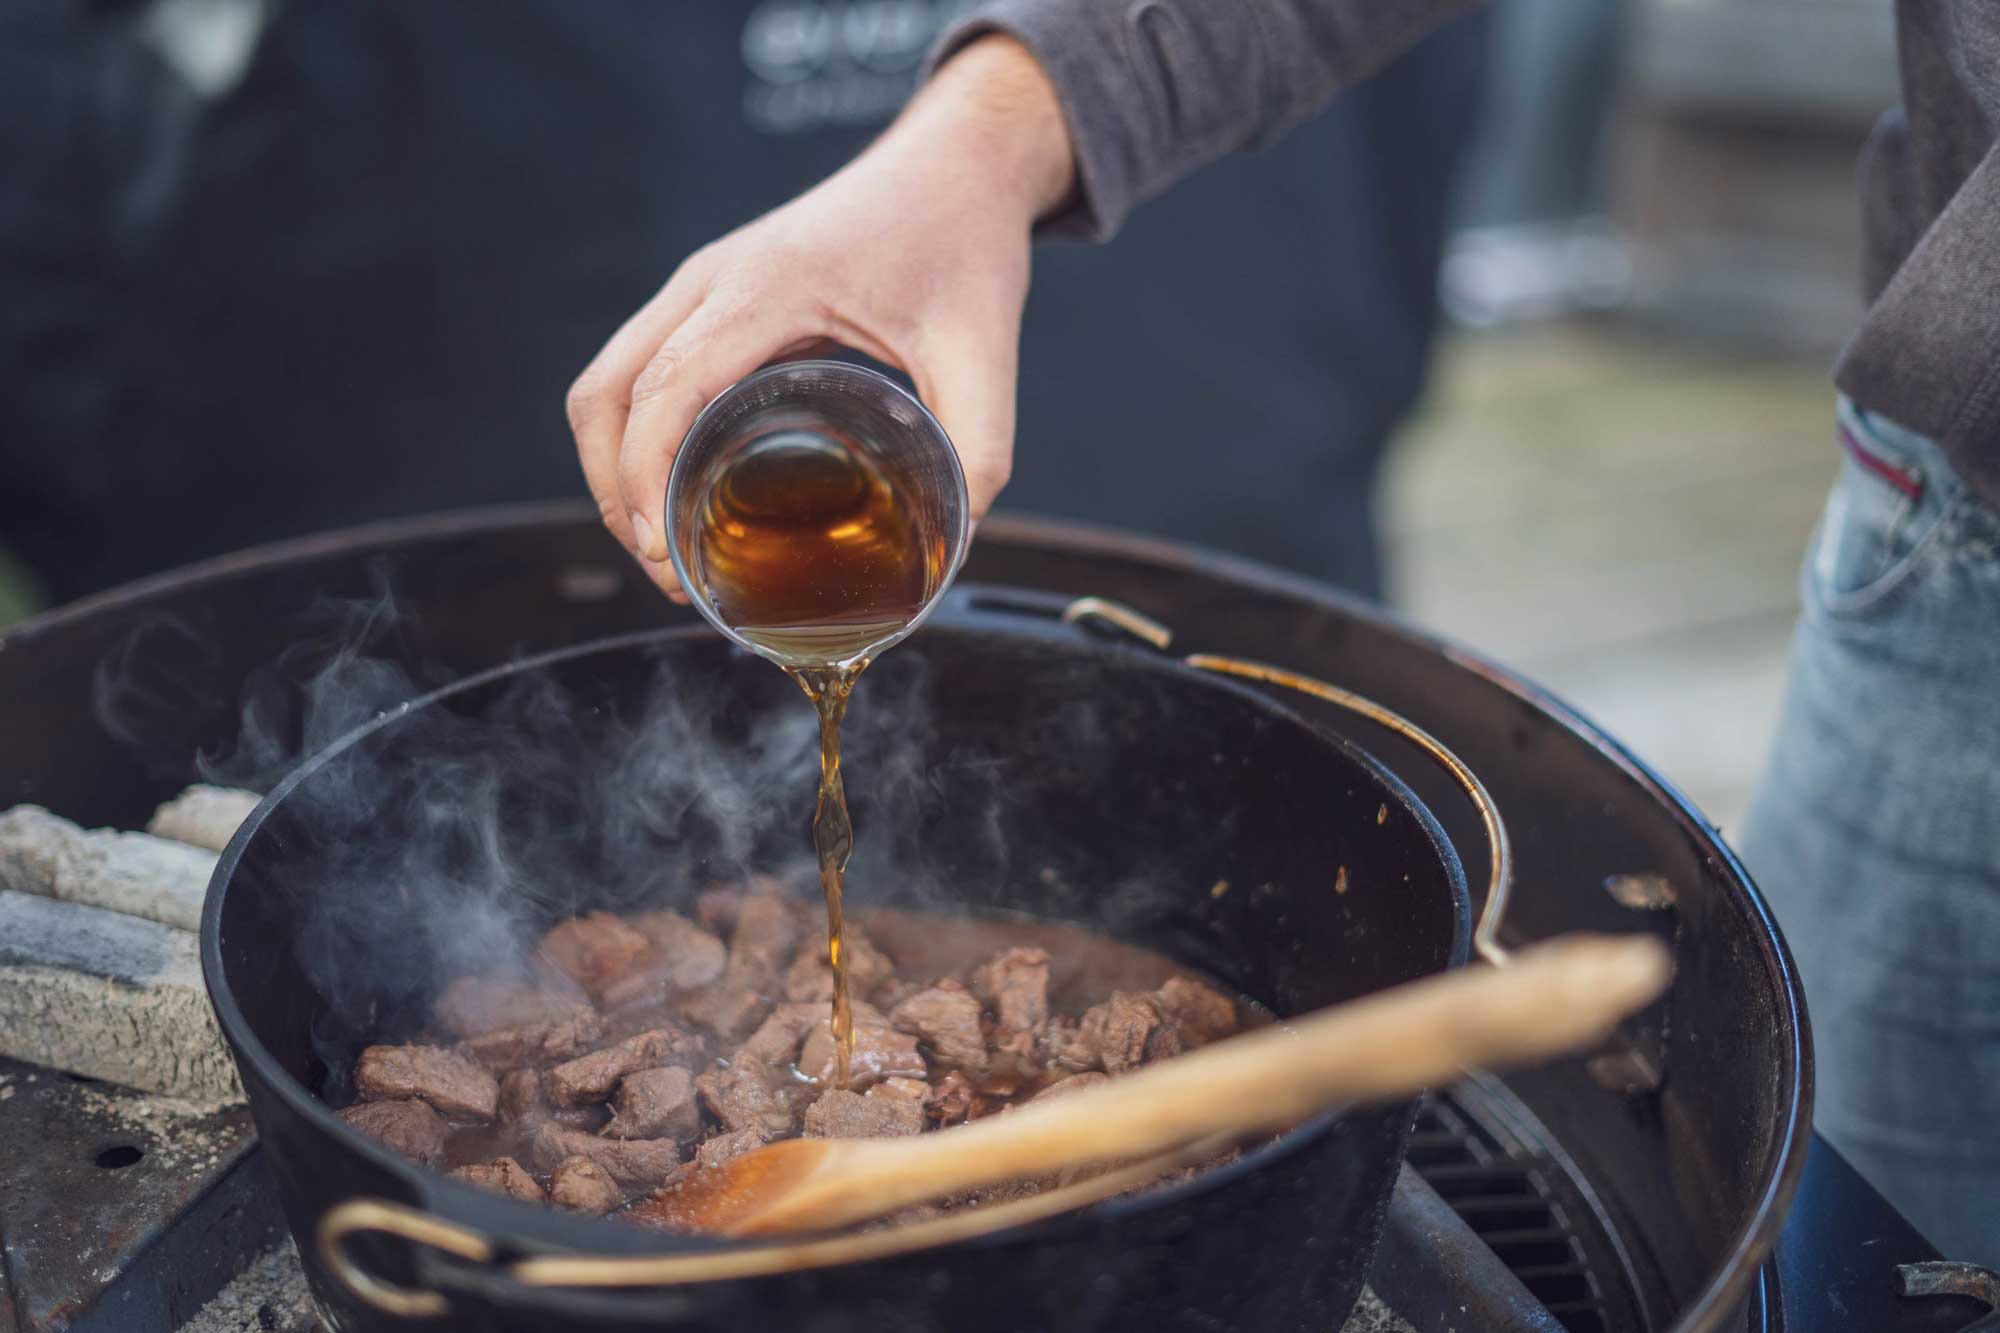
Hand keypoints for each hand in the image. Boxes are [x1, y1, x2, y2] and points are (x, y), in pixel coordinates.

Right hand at [566, 35, 1075, 597]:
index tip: (667, 554)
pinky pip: (639, 370)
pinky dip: (636, 434)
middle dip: (614, 491)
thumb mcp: (983, 351)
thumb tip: (952, 551)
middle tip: (666, 571)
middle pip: (605, 392)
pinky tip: (677, 489)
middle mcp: (712, 280)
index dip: (644, 479)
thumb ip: (977, 451)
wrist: (954, 165)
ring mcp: (701, 284)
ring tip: (662, 546)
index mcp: (765, 288)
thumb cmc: (964, 242)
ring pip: (608, 381)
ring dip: (614, 466)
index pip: (663, 390)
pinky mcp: (710, 296)